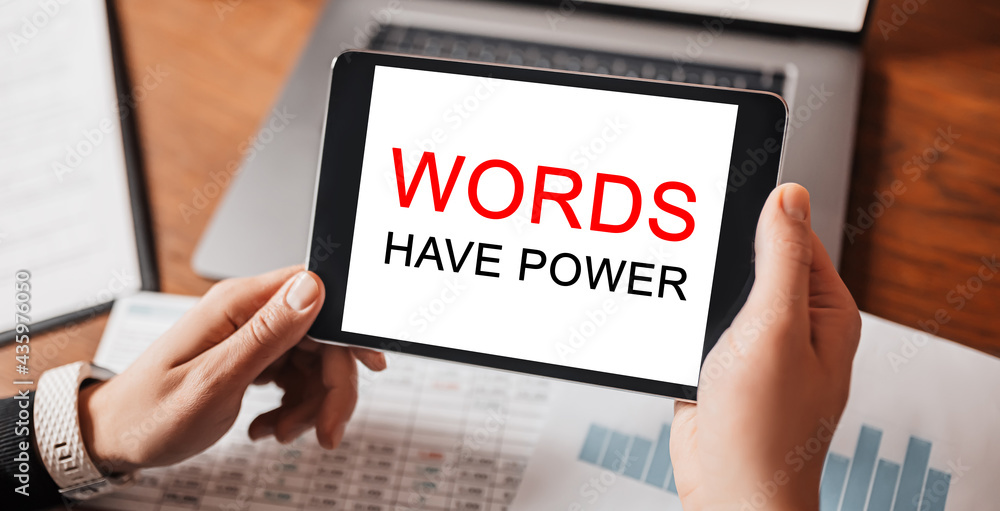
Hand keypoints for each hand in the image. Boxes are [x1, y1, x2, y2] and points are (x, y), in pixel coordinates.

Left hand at [77, 266, 385, 473]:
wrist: (114, 437)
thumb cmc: (151, 413)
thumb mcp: (214, 380)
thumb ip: (267, 334)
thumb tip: (313, 287)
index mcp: (239, 304)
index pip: (316, 293)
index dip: (348, 330)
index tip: (368, 366)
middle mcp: (248, 313)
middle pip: (322, 337)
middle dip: (331, 387)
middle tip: (326, 430)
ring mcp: (251, 335)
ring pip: (313, 362)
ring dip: (308, 404)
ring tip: (279, 432)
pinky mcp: (252, 356)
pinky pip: (295, 377)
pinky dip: (292, 406)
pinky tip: (267, 425)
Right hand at [670, 184, 861, 510]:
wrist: (729, 489)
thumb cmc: (765, 428)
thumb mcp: (775, 329)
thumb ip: (780, 260)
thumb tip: (788, 197)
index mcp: (823, 310)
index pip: (793, 237)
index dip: (757, 214)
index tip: (719, 200)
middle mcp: (792, 325)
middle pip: (752, 261)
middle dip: (717, 255)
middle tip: (688, 248)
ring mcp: (755, 347)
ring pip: (720, 293)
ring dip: (696, 290)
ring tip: (676, 288)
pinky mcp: (720, 365)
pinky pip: (698, 326)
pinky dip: (680, 320)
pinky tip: (668, 323)